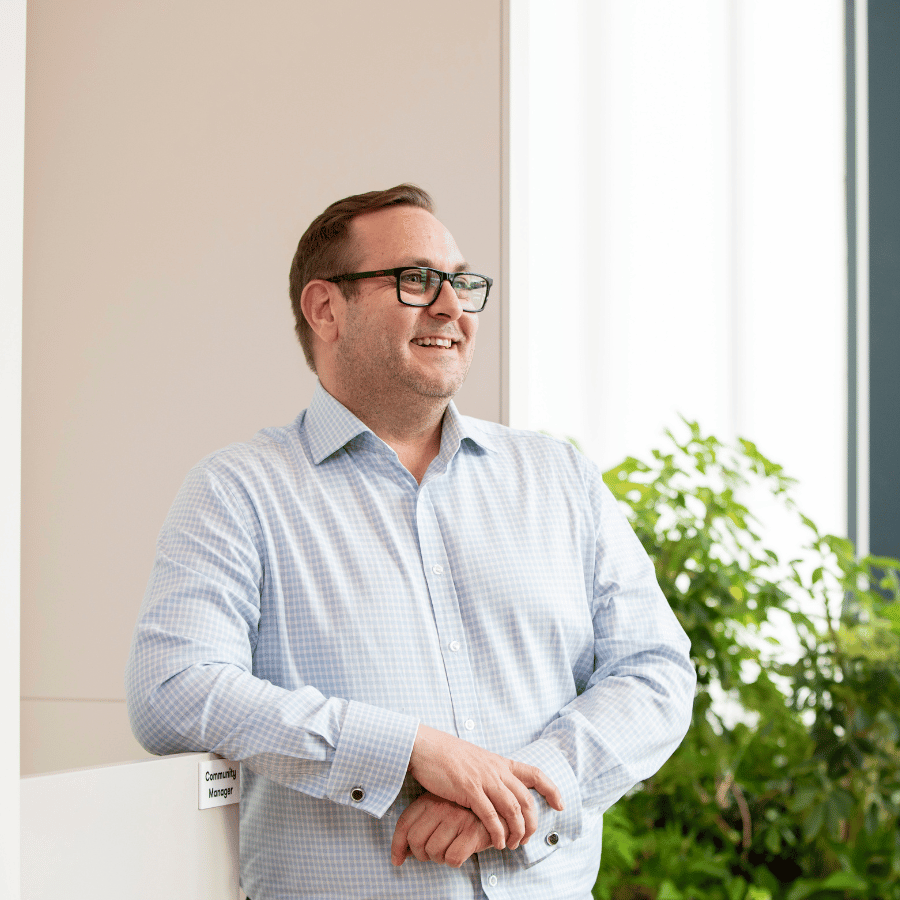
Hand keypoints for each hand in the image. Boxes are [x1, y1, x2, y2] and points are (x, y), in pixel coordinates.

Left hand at [391, 792, 491, 867]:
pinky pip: (452, 858)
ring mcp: (457, 817)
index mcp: (430, 798)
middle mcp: (441, 805)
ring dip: (439, 859)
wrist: (498, 808)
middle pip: (415, 840)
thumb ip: (421, 825)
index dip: (397, 846)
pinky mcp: (472, 831)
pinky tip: (462, 853)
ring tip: (449, 850)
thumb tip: (401, 853)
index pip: (404, 823)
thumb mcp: (439, 810)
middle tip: (432, 855)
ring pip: (433, 851)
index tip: (397, 860)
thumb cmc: (464, 814)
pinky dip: (454, 862)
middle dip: (421, 855)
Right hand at [407, 724, 563, 850]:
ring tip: (512, 845)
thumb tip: (499, 788)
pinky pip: (489, 815)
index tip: (560, 805)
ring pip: (512, 810)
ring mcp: (484, 779)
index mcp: (500, 762)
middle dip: (532, 823)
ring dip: (516, 832)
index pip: (535, 774)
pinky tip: (498, 843)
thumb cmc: (447, 755)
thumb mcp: (476, 759)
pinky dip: (497, 832)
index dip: (552, 790)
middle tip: (527, 839)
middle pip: (526, 800)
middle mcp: (496, 770)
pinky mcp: (468, 789)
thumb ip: (490, 773)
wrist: (426, 746)